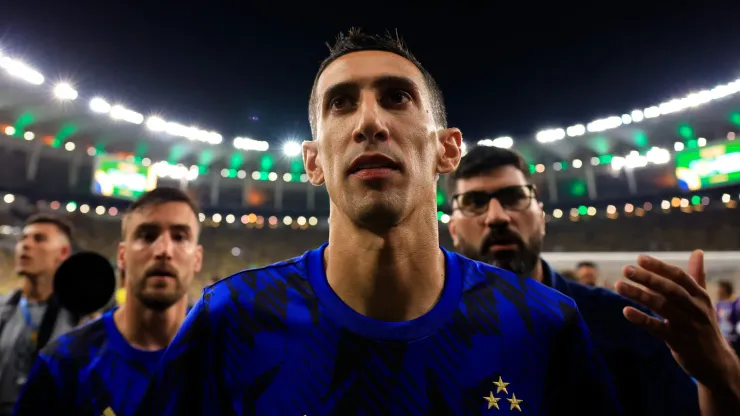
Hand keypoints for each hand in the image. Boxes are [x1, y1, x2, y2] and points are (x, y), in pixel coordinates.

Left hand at [615, 250, 736, 387]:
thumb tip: (698, 252)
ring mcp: (688, 326)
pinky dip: (642, 319)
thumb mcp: (702, 301)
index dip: (659, 266)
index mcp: (700, 296)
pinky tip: (626, 311)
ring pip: (661, 307)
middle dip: (647, 278)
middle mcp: (696, 308)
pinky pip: (658, 329)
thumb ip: (696, 277)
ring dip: (639, 295)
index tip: (639, 258)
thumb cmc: (703, 326)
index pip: (679, 276)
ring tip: (618, 285)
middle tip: (625, 269)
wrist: (716, 362)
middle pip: (670, 289)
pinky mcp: (679, 342)